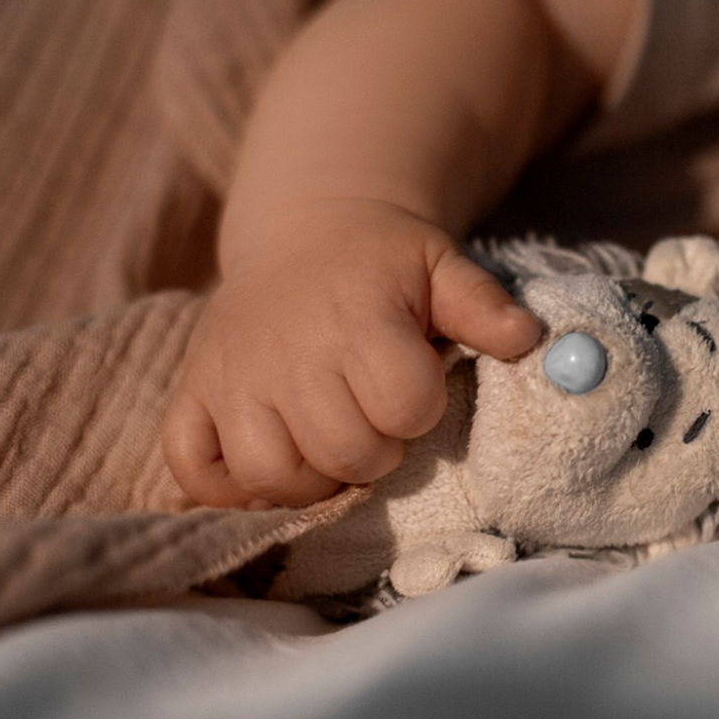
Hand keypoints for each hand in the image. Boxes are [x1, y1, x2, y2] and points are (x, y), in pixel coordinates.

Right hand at [161, 200, 539, 508]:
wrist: (305, 232)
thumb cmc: (382, 263)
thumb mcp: (442, 266)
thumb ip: (483, 306)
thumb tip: (528, 338)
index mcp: (356, 317)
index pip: (403, 405)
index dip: (420, 408)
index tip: (415, 388)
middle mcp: (287, 350)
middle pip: (344, 452)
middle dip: (376, 450)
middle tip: (375, 420)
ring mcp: (231, 376)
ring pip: (272, 474)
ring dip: (311, 477)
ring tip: (328, 444)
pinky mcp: (190, 394)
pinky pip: (194, 470)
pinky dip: (230, 486)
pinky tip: (269, 460)